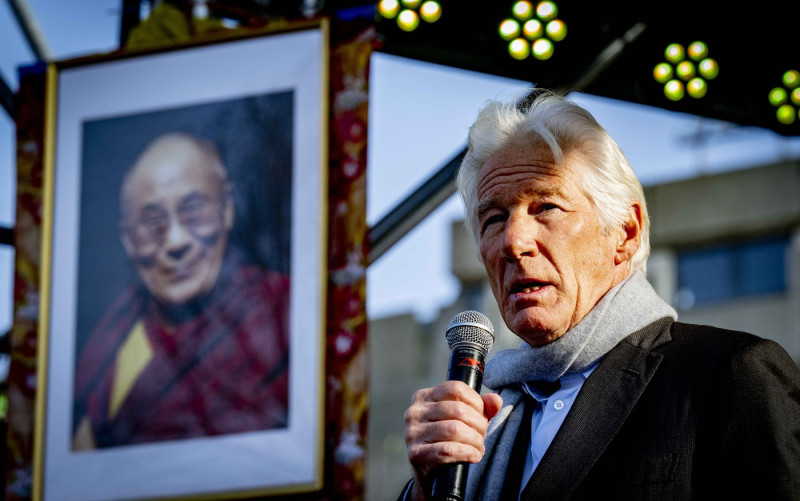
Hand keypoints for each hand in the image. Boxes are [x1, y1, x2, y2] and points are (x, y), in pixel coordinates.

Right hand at [403, 381, 502, 499]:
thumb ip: (482, 407)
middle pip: (458, 409)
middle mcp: (414, 412)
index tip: (483, 416)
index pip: (455, 388)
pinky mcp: (416, 454)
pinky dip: (468, 453)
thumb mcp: (465, 420)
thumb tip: (495, 400)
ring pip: (455, 429)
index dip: (476, 402)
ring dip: (475, 440)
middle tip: (482, 436)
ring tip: (479, 447)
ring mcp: (412, 433)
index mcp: (424, 396)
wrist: (430, 473)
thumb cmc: (448, 440)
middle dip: (478, 424)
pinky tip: (474, 456)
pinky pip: (449, 449)